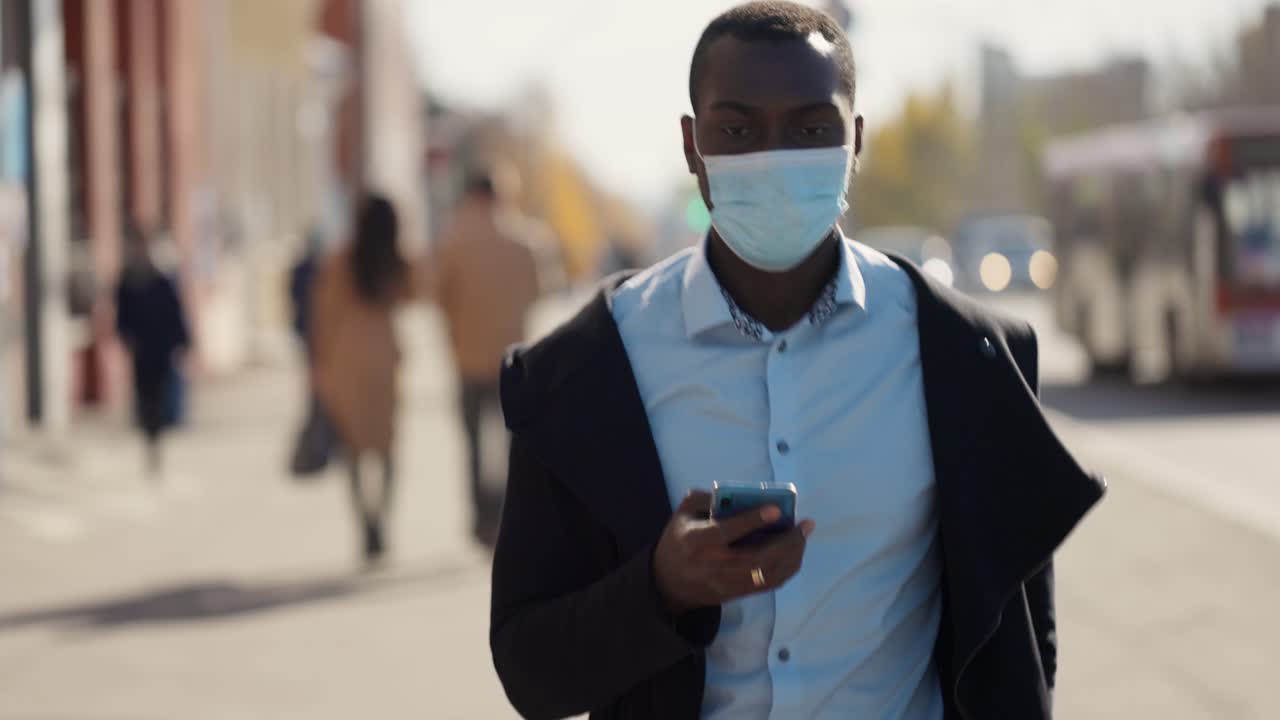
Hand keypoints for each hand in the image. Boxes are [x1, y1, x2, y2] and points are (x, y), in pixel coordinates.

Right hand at [653, 490, 814, 615]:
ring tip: (802, 536)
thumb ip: (706, 499)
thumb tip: (739, 495)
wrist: (668, 582)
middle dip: (787, 542)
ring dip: (792, 555)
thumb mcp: (683, 513)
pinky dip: (787, 568)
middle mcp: (714, 565)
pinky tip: (794, 552)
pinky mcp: (737, 593)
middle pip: (758, 558)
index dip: (753, 520)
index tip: (776, 509)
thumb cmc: (679, 540)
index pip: (727, 532)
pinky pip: (769, 584)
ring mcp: (727, 583)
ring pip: (768, 574)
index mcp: (698, 540)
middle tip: (804, 525)